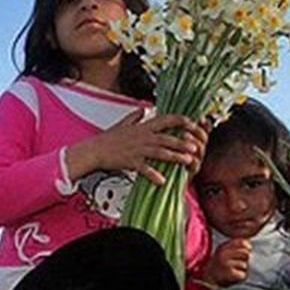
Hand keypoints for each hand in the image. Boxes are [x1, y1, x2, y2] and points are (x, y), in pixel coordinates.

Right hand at [65, 109, 203, 185]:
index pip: (166, 119)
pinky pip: (144, 169)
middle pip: (166, 138)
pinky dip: (153, 175)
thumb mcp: (122, 124)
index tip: (193, 123)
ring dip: (175, 156)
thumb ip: (135, 116)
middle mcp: (142, 137)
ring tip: (187, 160)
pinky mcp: (131, 162)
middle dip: (182, 142)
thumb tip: (143, 109)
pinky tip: (162, 180)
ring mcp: (137, 150)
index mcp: (142, 127)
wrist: (93, 151)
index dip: (181, 120)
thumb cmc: (107, 139)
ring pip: (160, 152)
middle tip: (195, 147)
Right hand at [202, 238, 250, 285]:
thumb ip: (236, 247)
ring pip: (245, 265)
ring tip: (234, 272)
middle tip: (238, 265)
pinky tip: (234, 277)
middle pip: (246, 253)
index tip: (247, 251)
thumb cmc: (220, 266)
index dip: (247, 247)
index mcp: (222, 247)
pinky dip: (240, 277)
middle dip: (245, 260)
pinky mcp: (229, 273)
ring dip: (242, 270)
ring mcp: (225, 263)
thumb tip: (250, 247)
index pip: (242, 242)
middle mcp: (223, 253)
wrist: (208, 280)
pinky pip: (242, 274)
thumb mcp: (224, 253)